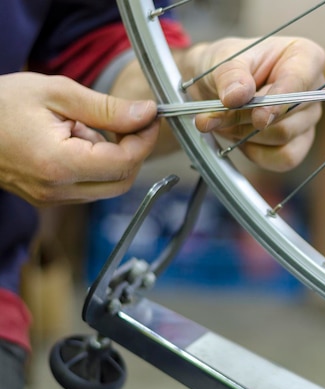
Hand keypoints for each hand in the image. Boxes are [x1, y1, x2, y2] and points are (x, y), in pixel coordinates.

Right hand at [0, 72, 157, 205]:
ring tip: (84, 126)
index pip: (124, 163)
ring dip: (112, 158)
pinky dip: (95, 165)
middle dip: (133, 151)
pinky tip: (75, 140)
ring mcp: (52, 198)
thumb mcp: (57, 93)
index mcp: (59, 164)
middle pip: (122, 181)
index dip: (144, 140)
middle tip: (127, 121)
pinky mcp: (49, 198)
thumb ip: (106, 108)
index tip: (150, 119)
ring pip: (107, 187)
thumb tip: (145, 114)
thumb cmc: (0, 104)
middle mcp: (57, 190)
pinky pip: (88, 187)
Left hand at [181, 37, 324, 171]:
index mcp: (304, 56)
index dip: (279, 101)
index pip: (300, 81)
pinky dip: (257, 153)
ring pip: (283, 137)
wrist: (215, 88)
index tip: (258, 117)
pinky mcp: (300, 143)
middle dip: (247, 118)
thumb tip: (238, 96)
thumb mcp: (221, 59)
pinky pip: (285, 159)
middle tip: (216, 114)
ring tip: (225, 121)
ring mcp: (309, 118)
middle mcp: (314, 88)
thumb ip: (229, 74)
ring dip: (246, 134)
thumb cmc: (227, 66)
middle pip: (288, 115)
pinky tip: (241, 139)